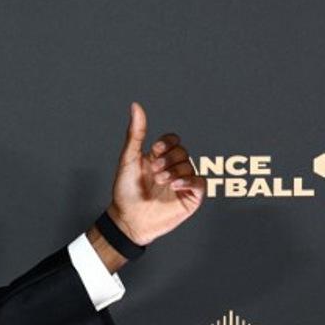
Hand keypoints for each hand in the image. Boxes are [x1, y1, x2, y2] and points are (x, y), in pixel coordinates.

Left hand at [107, 102, 207, 246]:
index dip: (166, 142)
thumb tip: (135, 105)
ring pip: (189, 165)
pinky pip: (200, 182)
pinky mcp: (191, 197)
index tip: (154, 151)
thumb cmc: (125, 192)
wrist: (127, 219)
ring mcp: (182, 183)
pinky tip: (175, 185)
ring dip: (174, 171)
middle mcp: (172, 169)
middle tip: (154, 172)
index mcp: (158, 158)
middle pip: (182, 151)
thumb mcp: (129, 159)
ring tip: (160, 182)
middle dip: (168, 159)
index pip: (172, 140)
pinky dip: (189, 180)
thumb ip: (136, 133)